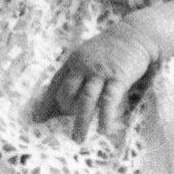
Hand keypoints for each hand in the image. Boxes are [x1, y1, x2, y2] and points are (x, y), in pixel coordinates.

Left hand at [36, 23, 162, 144]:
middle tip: (64, 128)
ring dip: (81, 122)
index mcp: (74, 61)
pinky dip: (105, 117)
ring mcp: (100, 72)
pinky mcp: (117, 78)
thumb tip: (68, 94)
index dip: (46, 102)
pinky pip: (108, 101)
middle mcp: (83, 66)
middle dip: (63, 112)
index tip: (38, 119)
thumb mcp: (88, 54)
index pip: (55, 84)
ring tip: (78, 139)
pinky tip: (103, 130)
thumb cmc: (112, 48)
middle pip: (66, 93)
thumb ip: (78, 70)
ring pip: (85, 100)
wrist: (135, 35)